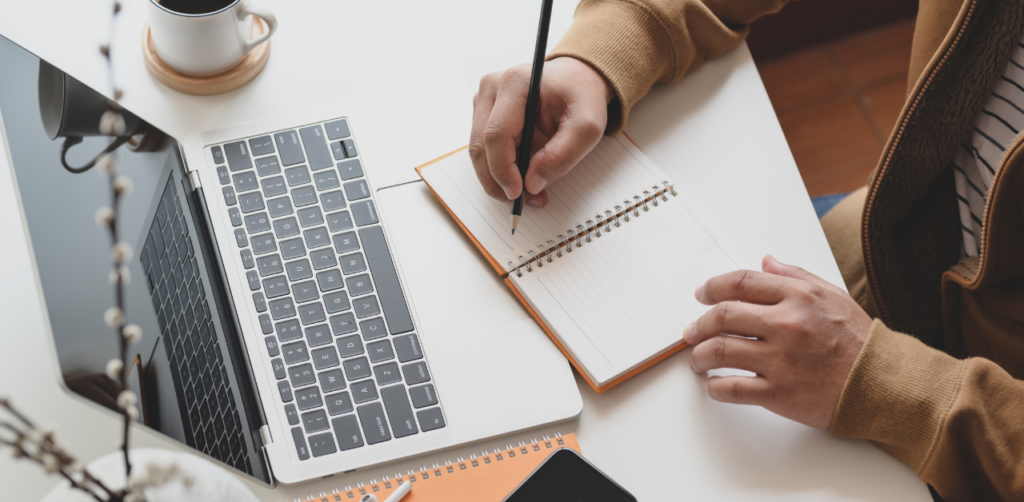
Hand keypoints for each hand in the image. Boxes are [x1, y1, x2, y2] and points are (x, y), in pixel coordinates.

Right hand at [470, 57, 613, 206]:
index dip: (503, 170)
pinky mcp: (484, 112)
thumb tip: (532, 185)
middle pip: (480, 146)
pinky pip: (484, 149)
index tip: (518, 194)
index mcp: (515, 83)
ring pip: (479, 151)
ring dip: (498, 178)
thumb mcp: (586, 128)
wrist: (577, 80)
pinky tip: (521, 177)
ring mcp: (484, 99)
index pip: (496, 134)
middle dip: (497, 181)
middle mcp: (492, 88)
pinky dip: (499, 169)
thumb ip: (561, 156)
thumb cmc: (581, 98)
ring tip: (528, 192)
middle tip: (522, 202)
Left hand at [683, 255, 872, 429]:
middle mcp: (786, 325)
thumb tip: (766, 262)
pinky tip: (713, 385)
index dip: (713, 287)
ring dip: (700, 355)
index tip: (702, 294)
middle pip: (722, 316)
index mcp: (798, 297)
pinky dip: (715, 387)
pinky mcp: (779, 393)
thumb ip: (796, 276)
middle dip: (699, 324)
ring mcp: (781, 360)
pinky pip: (732, 388)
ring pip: (720, 351)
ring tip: (697, 359)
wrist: (883, 385)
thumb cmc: (859, 341)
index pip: (740, 283)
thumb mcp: (832, 296)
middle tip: (691, 331)